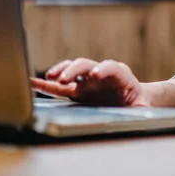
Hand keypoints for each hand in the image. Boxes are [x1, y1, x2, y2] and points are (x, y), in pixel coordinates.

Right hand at [30, 58, 148, 106]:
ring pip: (72, 70)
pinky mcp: (77, 90)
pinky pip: (61, 86)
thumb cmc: (136, 101)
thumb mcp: (141, 105)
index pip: (110, 67)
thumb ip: (140, 108)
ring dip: (61, 72)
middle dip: (75, 69)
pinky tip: (33, 82)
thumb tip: (140, 111)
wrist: (131, 99)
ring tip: (49, 77)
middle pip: (86, 64)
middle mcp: (100, 74)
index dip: (103, 69)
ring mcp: (86, 80)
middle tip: (65, 77)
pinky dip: (47, 84)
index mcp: (119, 75)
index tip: (95, 75)